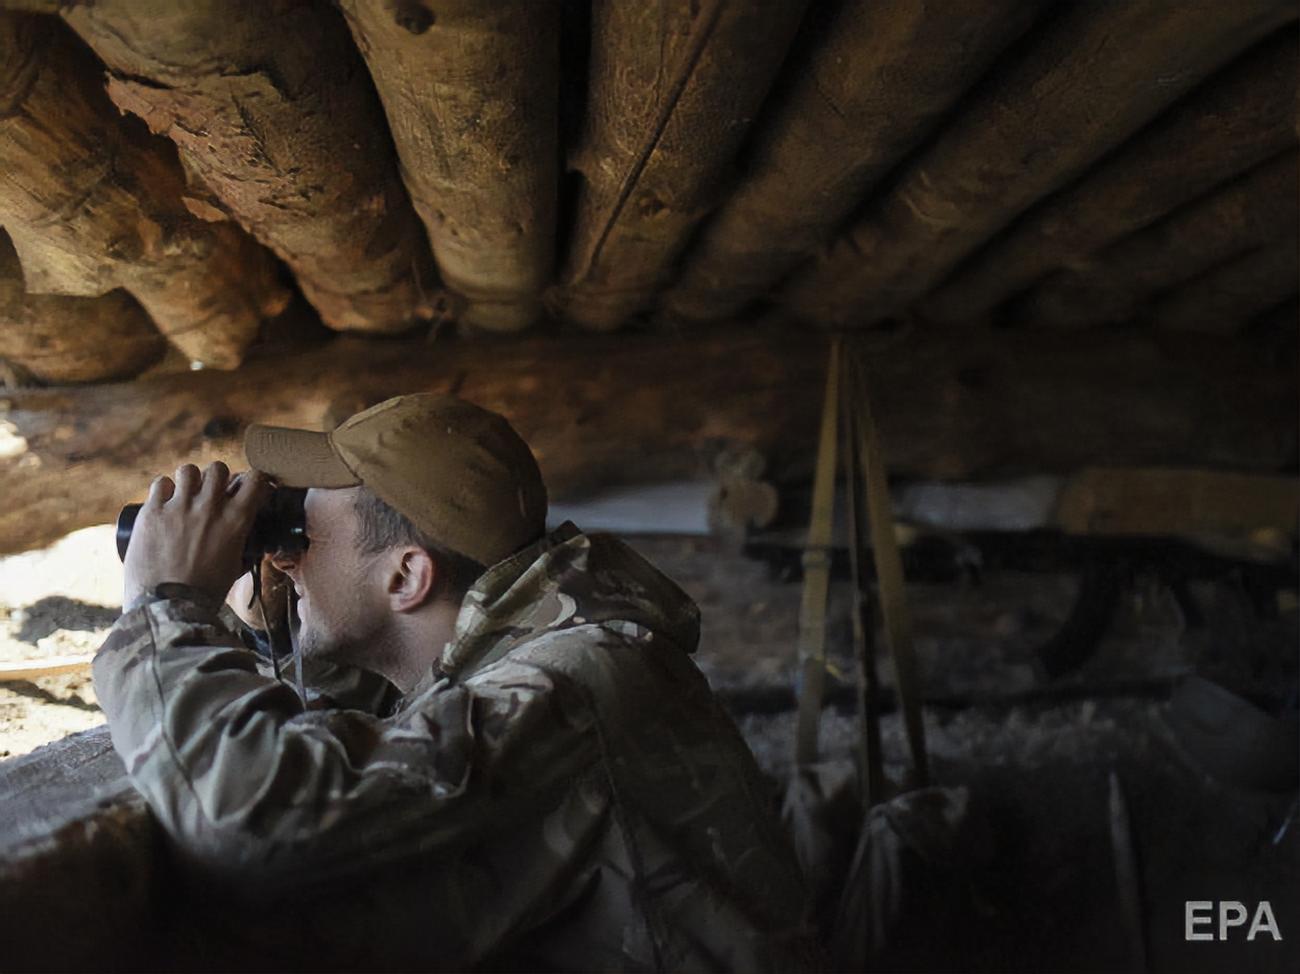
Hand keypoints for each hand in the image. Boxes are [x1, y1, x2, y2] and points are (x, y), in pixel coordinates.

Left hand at [122, 462, 272, 608]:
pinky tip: (164, 502)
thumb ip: (242, 545)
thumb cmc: (205, 592)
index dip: (254, 479)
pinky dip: (164, 490)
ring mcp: (179, 508)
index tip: (249, 486)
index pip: (254, 479)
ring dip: (189, 480)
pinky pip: (160, 484)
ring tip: (185, 494)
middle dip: (217, 477)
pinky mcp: (152, 513)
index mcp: (236, 520)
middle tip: (212, 491)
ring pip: (188, 470)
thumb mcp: (235, 565)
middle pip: (218, 468)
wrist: (168, 607)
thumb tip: (248, 540)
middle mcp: (209, 507)